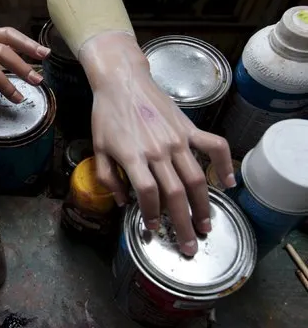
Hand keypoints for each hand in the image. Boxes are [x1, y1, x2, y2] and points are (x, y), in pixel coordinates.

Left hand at [81, 31, 235, 255]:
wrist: (122, 82)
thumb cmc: (106, 114)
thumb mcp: (98, 148)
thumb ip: (109, 178)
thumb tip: (123, 202)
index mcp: (133, 156)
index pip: (148, 194)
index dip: (152, 215)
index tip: (154, 230)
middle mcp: (158, 150)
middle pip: (175, 193)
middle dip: (183, 223)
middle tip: (189, 245)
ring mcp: (177, 139)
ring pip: (196, 178)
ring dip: (203, 205)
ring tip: (206, 225)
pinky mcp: (189, 128)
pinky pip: (214, 147)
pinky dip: (224, 164)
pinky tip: (228, 183)